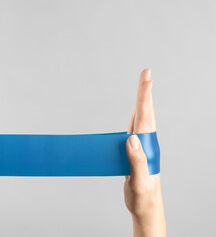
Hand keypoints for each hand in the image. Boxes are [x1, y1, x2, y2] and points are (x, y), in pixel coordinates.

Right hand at [124, 69, 165, 236]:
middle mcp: (147, 142)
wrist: (145, 206)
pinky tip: (135, 113)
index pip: (146, 118)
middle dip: (145, 91)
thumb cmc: (142, 195)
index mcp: (147, 146)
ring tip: (144, 86)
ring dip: (142, 101)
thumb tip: (131, 138)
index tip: (147, 80)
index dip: (145, 98)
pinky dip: (135, 115)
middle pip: (146, 112)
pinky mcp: (137, 150)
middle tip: (146, 72)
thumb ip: (136, 161)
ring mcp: (142, 145)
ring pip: (142, 118)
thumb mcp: (139, 181)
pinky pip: (135, 128)